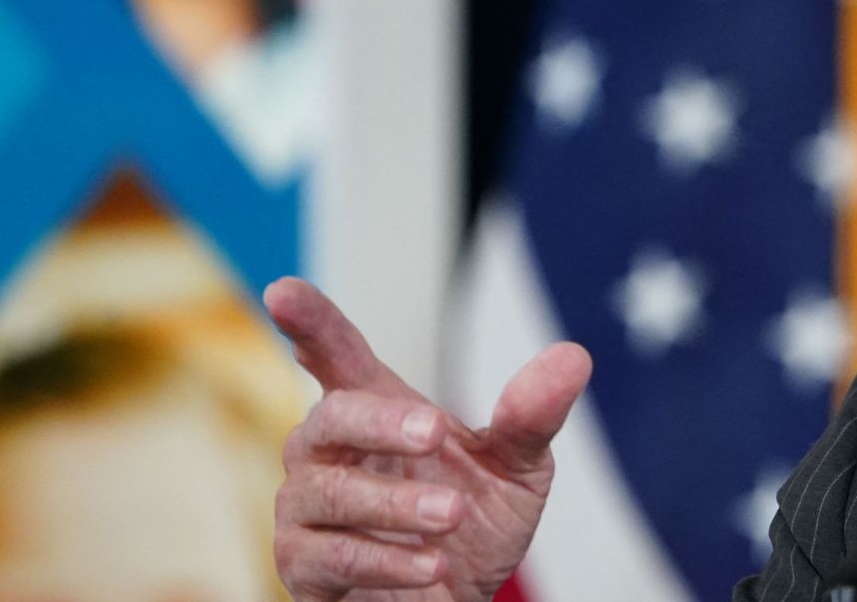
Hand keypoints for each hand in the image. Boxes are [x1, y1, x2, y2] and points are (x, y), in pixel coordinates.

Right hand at [266, 277, 591, 600]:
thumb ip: (533, 416)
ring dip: (395, 504)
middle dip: (380, 422)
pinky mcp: (303, 566)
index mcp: (375, 409)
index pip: (336, 356)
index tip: (284, 291)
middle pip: (331, 418)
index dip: (311, 323)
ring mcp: (307, 508)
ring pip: (328, 492)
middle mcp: (328, 452)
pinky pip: (331, 556)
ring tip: (452, 516)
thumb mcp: (517, 469)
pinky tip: (430, 565)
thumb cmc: (471, 525)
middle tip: (435, 432)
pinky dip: (385, 559)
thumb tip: (572, 358)